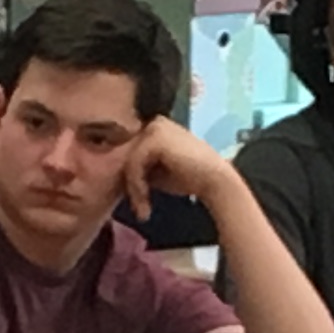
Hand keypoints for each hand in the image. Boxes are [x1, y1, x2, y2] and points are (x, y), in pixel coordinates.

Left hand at [117, 117, 232, 212]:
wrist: (213, 179)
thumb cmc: (189, 177)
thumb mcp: (158, 172)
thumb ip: (141, 168)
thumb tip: (119, 176)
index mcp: (156, 127)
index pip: (132, 152)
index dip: (131, 177)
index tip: (138, 201)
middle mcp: (155, 122)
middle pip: (128, 156)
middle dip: (132, 185)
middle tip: (140, 209)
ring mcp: (155, 127)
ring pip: (129, 161)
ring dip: (134, 188)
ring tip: (143, 209)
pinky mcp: (155, 138)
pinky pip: (134, 163)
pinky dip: (137, 184)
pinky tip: (146, 197)